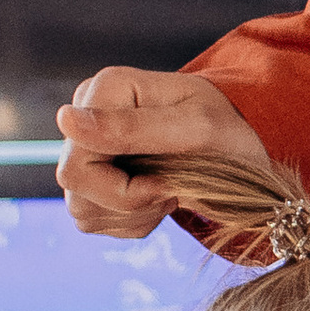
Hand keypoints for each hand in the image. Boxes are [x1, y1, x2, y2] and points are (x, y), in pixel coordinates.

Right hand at [55, 67, 273, 236]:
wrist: (243, 147)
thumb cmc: (230, 129)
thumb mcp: (195, 128)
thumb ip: (132, 127)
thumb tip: (66, 119)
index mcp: (105, 90)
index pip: (76, 164)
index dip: (121, 189)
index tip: (167, 183)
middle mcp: (86, 115)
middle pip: (74, 188)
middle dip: (130, 202)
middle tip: (172, 189)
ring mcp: (86, 148)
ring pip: (82, 210)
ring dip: (134, 214)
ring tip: (170, 190)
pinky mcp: (92, 179)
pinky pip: (96, 220)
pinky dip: (134, 221)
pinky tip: (160, 198)